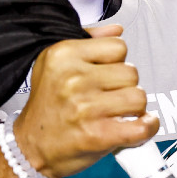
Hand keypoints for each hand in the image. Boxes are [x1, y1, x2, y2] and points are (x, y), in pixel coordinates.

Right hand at [12, 25, 158, 177]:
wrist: (30, 148)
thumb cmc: (46, 108)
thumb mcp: (54, 65)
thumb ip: (88, 42)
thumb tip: (117, 29)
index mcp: (63, 55)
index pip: (118, 46)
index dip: (115, 62)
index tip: (105, 75)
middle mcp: (73, 78)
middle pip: (131, 72)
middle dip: (125, 86)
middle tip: (109, 98)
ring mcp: (85, 107)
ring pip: (138, 97)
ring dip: (133, 108)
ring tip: (118, 113)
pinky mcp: (97, 135)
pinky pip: (140, 126)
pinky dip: (146, 128)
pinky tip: (137, 126)